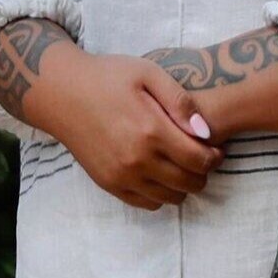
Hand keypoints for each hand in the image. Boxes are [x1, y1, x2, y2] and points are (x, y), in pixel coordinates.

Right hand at [0, 20, 221, 208]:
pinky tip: (159, 173)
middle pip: (189, 183)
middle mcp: (137, 160)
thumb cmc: (107, 77)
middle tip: (201, 157)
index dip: (215, 157)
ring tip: (180, 165)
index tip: (216, 149)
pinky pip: (147, 204)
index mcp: (151, 131)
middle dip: (203, 172)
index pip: (199, 161)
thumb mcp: (148, 74)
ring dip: (183, 185)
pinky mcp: (109, 184)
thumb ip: (180, 101)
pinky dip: (160, 194)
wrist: (62, 93)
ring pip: (171, 198)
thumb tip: (206, 132)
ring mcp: (121, 176)